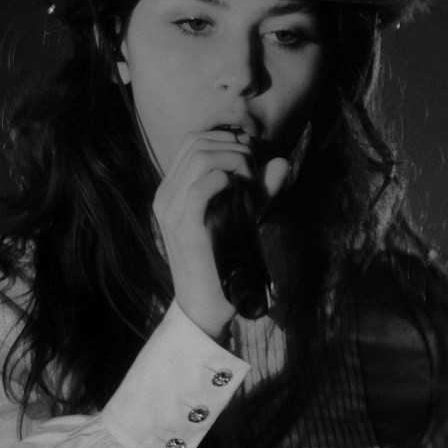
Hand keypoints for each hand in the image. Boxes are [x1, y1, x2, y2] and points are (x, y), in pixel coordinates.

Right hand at [153, 129, 289, 338]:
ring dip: (235, 161)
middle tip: (254, 177)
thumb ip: (259, 190)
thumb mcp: (241, 218)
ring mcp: (170, 211)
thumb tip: (282, 162)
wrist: (206, 306)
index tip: (250, 163)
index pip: (193, 141)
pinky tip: (240, 192)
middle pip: (197, 142)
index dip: (227, 140)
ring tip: (250, 185)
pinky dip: (227, 178)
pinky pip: (202, 186)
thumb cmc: (223, 264)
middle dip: (234, 149)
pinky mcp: (183, 227)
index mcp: (171, 191)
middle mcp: (165, 196)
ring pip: (201, 157)